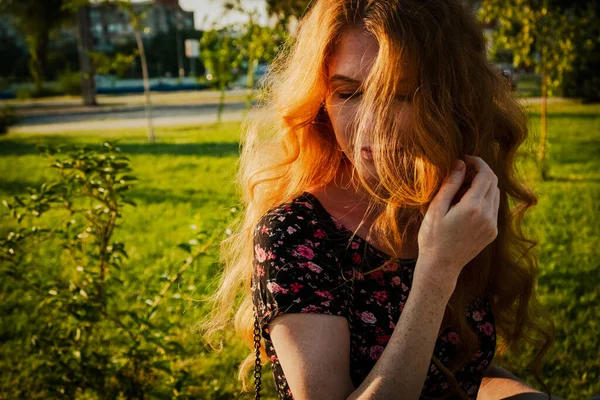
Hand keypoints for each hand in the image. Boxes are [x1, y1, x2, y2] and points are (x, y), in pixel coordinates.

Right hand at [415, 155, 499, 288]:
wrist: (441, 266)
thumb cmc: (432, 237)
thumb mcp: (436, 209)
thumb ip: (451, 185)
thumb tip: (460, 163)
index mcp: (473, 207)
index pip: (485, 174)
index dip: (477, 162)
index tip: (464, 159)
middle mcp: (488, 215)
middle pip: (493, 182)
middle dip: (480, 172)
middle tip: (461, 172)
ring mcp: (492, 225)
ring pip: (495, 194)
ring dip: (483, 185)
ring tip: (463, 187)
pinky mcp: (492, 232)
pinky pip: (494, 208)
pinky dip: (484, 198)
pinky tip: (467, 203)